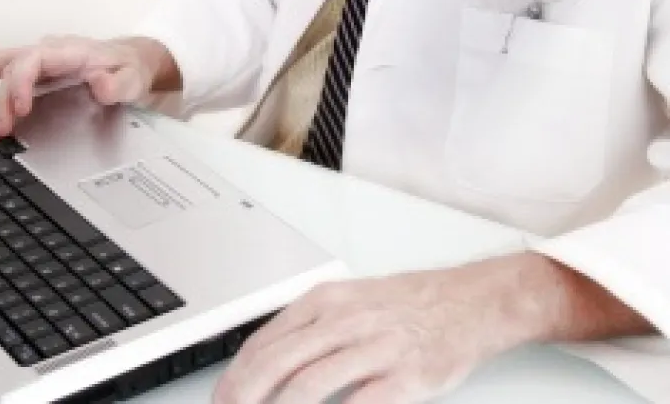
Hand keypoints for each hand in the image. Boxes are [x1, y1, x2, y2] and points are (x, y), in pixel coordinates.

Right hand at [0, 35, 177, 135]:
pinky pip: (2, 74)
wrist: (130, 61)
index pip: (32, 59)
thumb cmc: (127, 69)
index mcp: (68, 51)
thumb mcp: (132, 79)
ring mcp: (38, 59)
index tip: (21, 110)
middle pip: (7, 61)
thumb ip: (118, 85)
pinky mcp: (33, 70)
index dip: (21, 83)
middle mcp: (48, 51)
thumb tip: (99, 85)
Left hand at [213, 259, 541, 403]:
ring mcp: (374, 347)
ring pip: (308, 384)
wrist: (471, 301)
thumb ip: (309, 328)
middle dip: (243, 396)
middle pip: (275, 364)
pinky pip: (360, 403)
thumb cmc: (409, 303)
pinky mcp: (404, 375)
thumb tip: (267, 360)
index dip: (235, 376)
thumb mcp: (349, 300)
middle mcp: (343, 321)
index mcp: (324, 301)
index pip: (263, 342)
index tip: (222, 398)